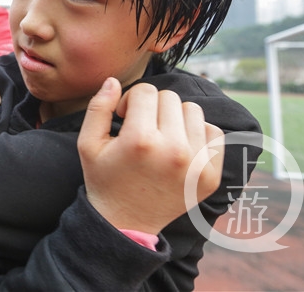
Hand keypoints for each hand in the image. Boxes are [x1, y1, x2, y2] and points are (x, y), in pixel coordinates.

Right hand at [77, 79, 223, 234]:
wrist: (125, 223)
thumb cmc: (104, 180)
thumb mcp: (88, 144)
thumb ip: (98, 107)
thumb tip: (113, 80)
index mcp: (140, 140)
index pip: (145, 91)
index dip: (130, 100)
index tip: (123, 117)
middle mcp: (172, 150)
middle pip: (170, 98)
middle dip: (152, 107)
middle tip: (141, 127)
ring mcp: (195, 164)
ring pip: (193, 111)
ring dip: (175, 117)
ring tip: (161, 135)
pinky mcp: (210, 176)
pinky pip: (214, 134)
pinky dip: (198, 134)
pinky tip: (180, 146)